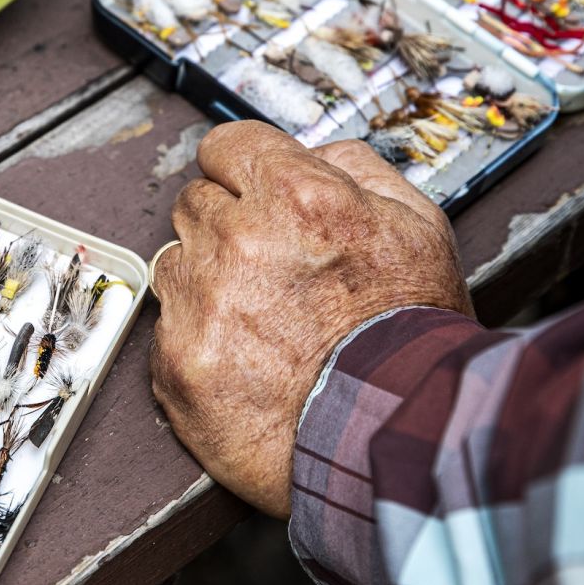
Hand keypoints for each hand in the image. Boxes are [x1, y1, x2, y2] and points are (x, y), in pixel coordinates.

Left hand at [148, 121, 471, 517]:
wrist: (395, 439)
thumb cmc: (410, 338)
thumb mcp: (417, 226)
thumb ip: (357, 171)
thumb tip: (314, 154)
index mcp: (297, 197)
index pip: (228, 145)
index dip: (241, 169)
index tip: (249, 188)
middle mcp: (239, 240)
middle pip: (196, 201)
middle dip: (227, 225)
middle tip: (267, 267)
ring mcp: (202, 302)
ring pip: (175, 261)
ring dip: (205, 279)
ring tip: (259, 319)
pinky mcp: (178, 360)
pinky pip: (166, 327)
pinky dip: (197, 338)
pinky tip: (243, 359)